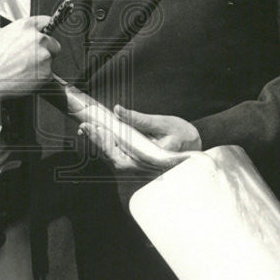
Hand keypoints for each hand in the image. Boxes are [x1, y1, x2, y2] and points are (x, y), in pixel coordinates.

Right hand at [0, 16, 58, 101]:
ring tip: (24, 69)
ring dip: (42, 64)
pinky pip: (48, 75)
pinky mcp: (46, 73)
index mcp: (26, 26)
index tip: (45, 34)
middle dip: (45, 49)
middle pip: (52, 43)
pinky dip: (40, 78)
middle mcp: (38, 39)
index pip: (46, 21)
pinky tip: (26, 78)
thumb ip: (13, 31)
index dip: (45, 29)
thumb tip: (17, 34)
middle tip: (31, 58)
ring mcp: (44, 56)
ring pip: (50, 60)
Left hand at [79, 105, 201, 170]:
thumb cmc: (182, 134)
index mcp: (152, 159)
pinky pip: (117, 157)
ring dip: (98, 144)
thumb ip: (139, 119)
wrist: (193, 147)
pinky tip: (96, 134)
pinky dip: (105, 146)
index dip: (107, 143)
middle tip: (85, 127)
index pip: (124, 155)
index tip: (97, 128)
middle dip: (98, 143)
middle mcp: (144, 168)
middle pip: (114, 159)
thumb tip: (117, 110)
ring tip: (86, 129)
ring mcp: (139, 169)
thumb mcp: (163, 123)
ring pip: (113, 159)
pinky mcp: (136, 164)